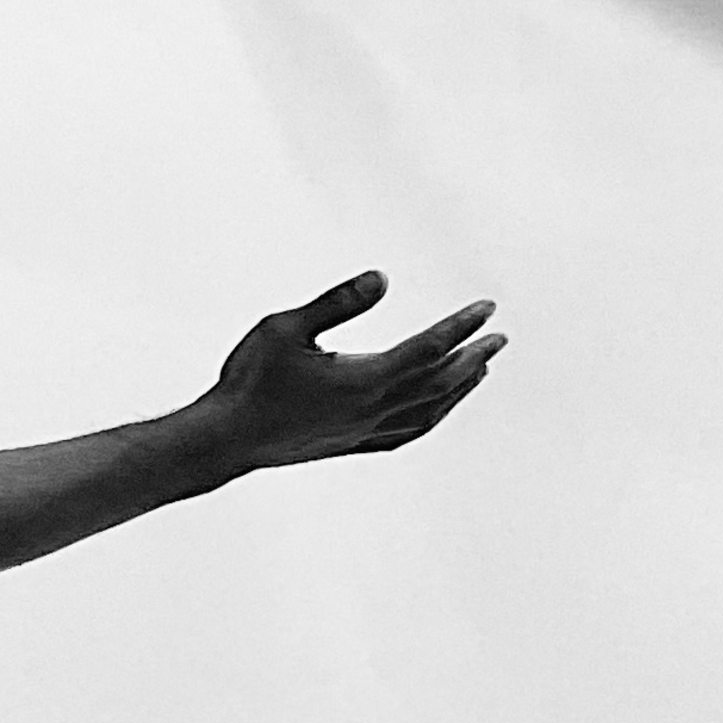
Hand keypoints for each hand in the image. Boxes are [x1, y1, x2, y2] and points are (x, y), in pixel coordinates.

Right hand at [204, 272, 502, 470]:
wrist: (224, 439)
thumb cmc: (248, 380)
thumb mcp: (285, 328)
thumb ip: (336, 303)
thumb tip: (382, 278)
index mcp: (364, 379)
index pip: (429, 347)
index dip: (461, 325)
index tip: (487, 306)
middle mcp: (373, 409)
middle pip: (440, 381)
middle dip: (472, 357)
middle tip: (498, 338)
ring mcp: (364, 430)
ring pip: (429, 411)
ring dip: (459, 389)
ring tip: (479, 370)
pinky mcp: (351, 444)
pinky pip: (406, 434)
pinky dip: (431, 418)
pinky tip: (434, 411)